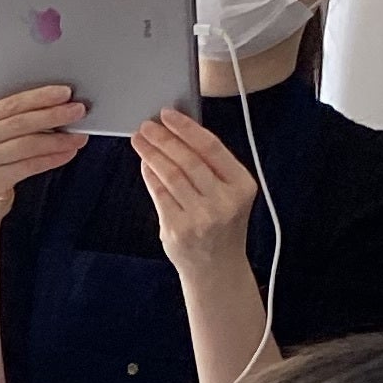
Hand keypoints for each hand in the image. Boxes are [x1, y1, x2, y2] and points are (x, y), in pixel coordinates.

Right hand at [0, 84, 89, 220]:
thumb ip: (11, 123)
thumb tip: (56, 108)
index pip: (10, 104)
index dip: (40, 97)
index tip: (65, 93)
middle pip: (19, 122)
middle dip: (53, 114)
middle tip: (78, 111)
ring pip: (27, 145)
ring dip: (58, 139)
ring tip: (78, 136)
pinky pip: (29, 166)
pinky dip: (51, 158)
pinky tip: (67, 153)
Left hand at [131, 109, 259, 282]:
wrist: (217, 268)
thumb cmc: (222, 224)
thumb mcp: (230, 193)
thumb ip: (211, 166)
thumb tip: (177, 133)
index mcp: (242, 185)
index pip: (211, 147)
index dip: (186, 128)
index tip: (167, 114)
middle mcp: (224, 201)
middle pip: (188, 160)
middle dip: (164, 139)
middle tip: (147, 125)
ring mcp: (201, 217)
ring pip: (171, 175)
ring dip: (152, 154)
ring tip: (140, 140)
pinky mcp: (178, 229)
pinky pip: (160, 194)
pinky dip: (150, 175)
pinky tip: (145, 163)